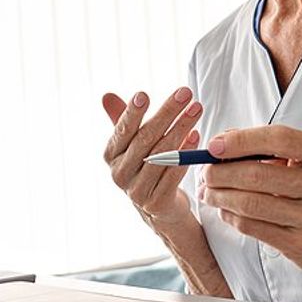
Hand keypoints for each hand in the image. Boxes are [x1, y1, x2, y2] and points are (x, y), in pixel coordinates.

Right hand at [102, 87, 202, 225]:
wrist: (158, 207)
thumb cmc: (145, 166)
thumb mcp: (131, 144)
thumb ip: (122, 120)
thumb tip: (106, 95)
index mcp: (111, 155)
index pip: (122, 130)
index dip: (132, 113)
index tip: (144, 95)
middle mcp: (120, 174)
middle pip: (145, 139)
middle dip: (167, 113)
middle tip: (185, 93)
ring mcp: (137, 190)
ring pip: (162, 154)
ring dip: (181, 128)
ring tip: (195, 109)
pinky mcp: (157, 202)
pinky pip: (174, 173)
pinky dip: (185, 153)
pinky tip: (195, 135)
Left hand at [198, 125, 301, 278]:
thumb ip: (272, 148)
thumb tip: (222, 141)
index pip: (279, 139)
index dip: (241, 140)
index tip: (214, 145)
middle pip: (258, 173)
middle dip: (221, 172)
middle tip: (205, 173)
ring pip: (251, 203)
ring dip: (220, 196)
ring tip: (208, 191)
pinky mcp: (301, 245)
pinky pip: (253, 227)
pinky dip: (231, 216)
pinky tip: (224, 210)